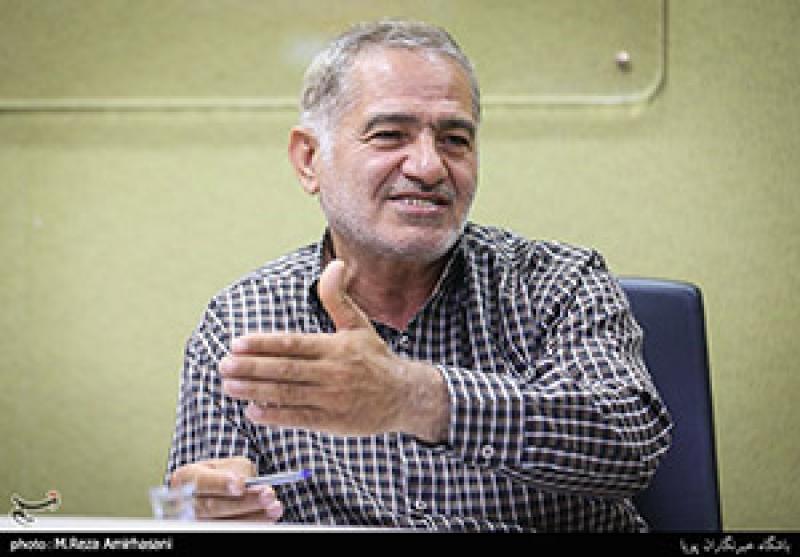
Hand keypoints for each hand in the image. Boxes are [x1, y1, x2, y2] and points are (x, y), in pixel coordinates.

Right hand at [169, 457, 282, 521]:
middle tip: (268, 495)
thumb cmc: (220, 473)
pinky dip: (253, 523)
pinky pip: (233, 529)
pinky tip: (268, 518)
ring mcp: (197, 521)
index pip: (202, 482)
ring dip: (254, 516)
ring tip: (274, 507)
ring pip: (225, 522)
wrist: (212, 489)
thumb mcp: (226, 464)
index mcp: (186, 478)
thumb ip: (236, 470)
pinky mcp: (212, 530)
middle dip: (244, 502)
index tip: (240, 486)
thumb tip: (248, 484)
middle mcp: (186, 502)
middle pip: (214, 506)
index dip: (221, 484)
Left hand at [220, 259, 448, 440]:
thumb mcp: (358, 325)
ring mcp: (332, 399)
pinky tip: (252, 411)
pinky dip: (275, 415)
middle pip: (286, 370)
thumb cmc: (375, 358)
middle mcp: (333, 372)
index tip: (237, 344)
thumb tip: (334, 264)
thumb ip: (338, 297)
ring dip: (255, 391)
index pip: (294, 344)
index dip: (264, 344)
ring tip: (228, 386)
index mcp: (336, 347)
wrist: (404, 396)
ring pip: (287, 394)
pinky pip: (299, 418)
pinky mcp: (333, 422)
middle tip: (223, 365)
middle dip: (251, 368)